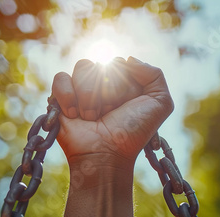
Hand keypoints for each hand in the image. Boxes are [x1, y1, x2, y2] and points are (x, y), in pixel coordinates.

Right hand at [52, 57, 173, 163]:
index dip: (124, 84)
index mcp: (124, 83)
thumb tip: (129, 59)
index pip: (120, 63)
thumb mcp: (159, 103)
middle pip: (102, 64)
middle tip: (109, 114)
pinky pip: (61, 77)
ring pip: (82, 68)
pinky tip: (74, 114)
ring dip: (89, 96)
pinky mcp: (60, 98)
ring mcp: (80, 90)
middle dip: (108, 92)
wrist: (106, 155)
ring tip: (92, 118)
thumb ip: (154, 74)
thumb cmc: (132, 133)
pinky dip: (68, 95)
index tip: (127, 106)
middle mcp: (102, 84)